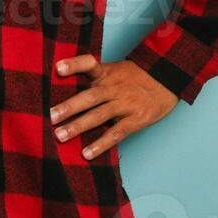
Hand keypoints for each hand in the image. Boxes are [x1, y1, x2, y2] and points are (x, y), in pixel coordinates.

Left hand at [48, 56, 178, 159]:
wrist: (167, 81)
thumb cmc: (135, 77)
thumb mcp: (116, 70)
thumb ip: (95, 77)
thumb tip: (66, 88)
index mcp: (108, 73)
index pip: (89, 64)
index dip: (74, 65)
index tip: (58, 68)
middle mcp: (115, 87)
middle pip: (90, 96)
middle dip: (69, 107)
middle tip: (50, 116)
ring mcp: (126, 104)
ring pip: (99, 115)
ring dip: (79, 126)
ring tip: (60, 136)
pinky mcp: (136, 120)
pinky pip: (116, 133)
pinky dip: (101, 144)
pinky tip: (86, 153)